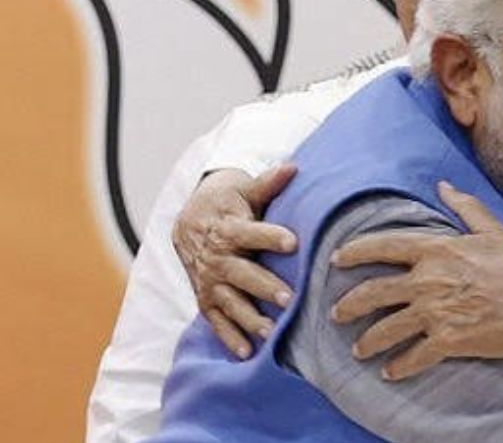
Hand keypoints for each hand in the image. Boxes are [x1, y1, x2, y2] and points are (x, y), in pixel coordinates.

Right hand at [172, 165, 298, 357]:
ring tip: (271, 332)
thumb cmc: (229, 202)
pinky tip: (247, 352)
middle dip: (263, 286)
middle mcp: (215, 257)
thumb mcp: (245, 189)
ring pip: (228, 300)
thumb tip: (292, 167)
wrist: (190, 217)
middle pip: (239, 272)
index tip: (293, 242)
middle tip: (289, 298)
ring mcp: (208, 280)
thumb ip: (268, 183)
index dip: (270, 237)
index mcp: (227, 228)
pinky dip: (228, 336)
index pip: (248, 232)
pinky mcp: (205, 297)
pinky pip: (215, 319)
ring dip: (248, 317)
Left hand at [330, 181, 502, 379]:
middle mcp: (430, 280)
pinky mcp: (449, 341)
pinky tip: (390, 372)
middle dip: (350, 304)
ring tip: (359, 349)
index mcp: (437, 249)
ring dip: (369, 341)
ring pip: (387, 329)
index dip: (355, 252)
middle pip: (374, 292)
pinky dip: (399, 366)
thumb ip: (464, 207)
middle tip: (337, 313)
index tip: (337, 260)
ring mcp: (437, 312)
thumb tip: (444, 185)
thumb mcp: (493, 230)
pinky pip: (414, 356)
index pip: (384, 246)